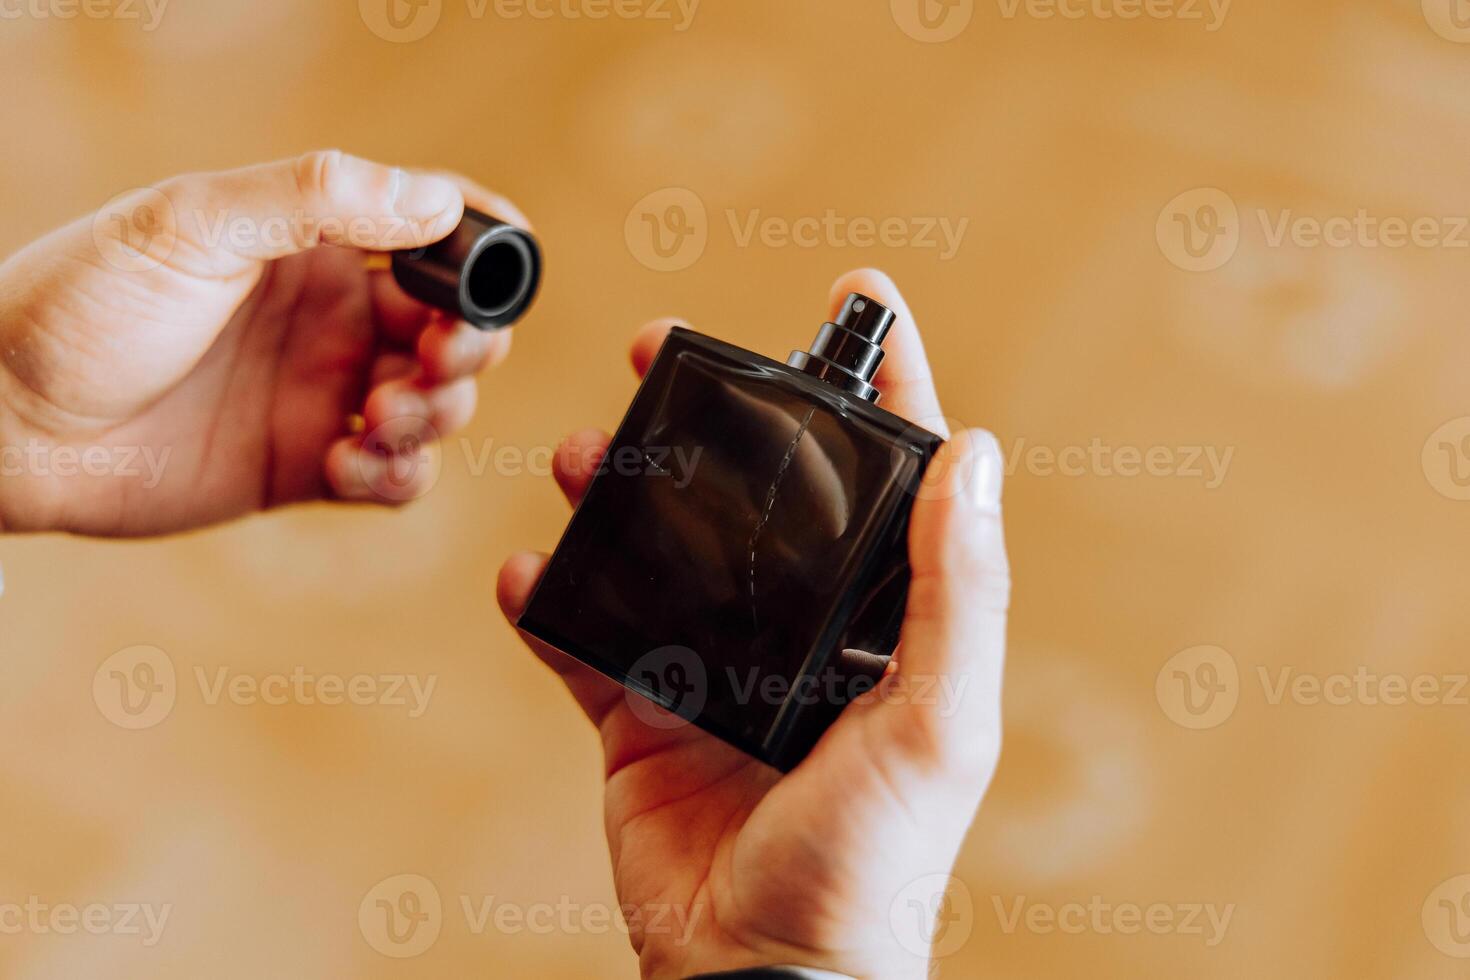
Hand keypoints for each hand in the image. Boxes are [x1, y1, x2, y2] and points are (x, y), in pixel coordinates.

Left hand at [0, 150, 526, 535]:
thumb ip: (318, 200)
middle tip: (433, 354)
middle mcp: (331, 314)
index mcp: (313, 242)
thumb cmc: (79, 303)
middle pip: (456, 323)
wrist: (4, 422)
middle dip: (470, 340)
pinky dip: (397, 473)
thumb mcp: (193, 224)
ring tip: (380, 412)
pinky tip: (350, 460)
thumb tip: (436, 199)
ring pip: (439, 402)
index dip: (485, 242)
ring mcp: (323, 391)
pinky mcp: (307, 465)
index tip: (504, 265)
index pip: (432, 226)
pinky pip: (394, 476)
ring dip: (437, 409)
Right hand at [497, 269, 1008, 979]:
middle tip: (666, 348)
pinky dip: (548, 604)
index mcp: (879, 621)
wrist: (761, 975)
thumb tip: (979, 452)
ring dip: (618, 494)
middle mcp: (798, 632)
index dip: (877, 379)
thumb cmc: (872, 861)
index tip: (857, 295)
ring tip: (583, 452)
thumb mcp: (938, 719)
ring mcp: (713, 669)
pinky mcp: (639, 718)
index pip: (888, 475)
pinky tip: (525, 572)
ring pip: (659, 549)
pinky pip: (583, 642)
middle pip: (755, 493)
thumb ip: (955, 590)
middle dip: (714, 415)